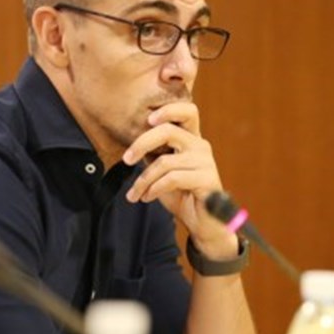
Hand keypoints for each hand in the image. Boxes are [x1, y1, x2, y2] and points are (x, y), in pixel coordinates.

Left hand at [122, 102, 233, 256]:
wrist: (203, 223)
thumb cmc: (182, 196)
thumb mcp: (163, 171)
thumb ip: (154, 155)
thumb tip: (132, 147)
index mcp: (192, 139)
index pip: (188, 111)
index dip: (169, 109)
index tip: (149, 119)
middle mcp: (201, 146)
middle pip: (168, 131)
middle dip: (141, 144)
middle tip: (126, 159)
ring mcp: (205, 162)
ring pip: (164, 162)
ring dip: (143, 180)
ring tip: (135, 194)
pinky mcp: (207, 179)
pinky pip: (172, 179)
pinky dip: (154, 189)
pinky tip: (147, 198)